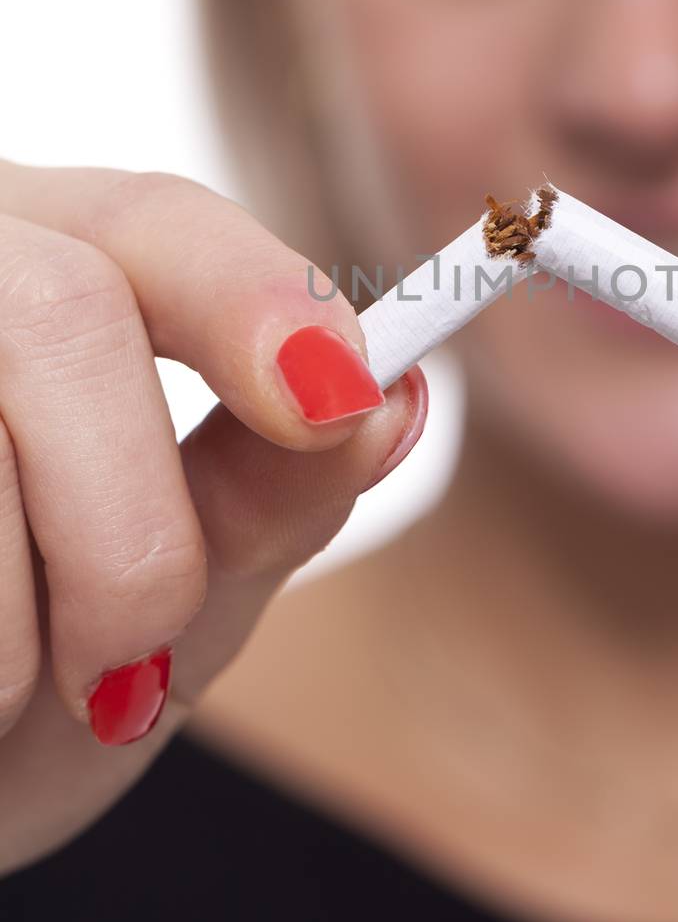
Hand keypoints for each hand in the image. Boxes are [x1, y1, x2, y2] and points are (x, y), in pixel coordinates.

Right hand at [0, 163, 422, 873]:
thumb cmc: (11, 700)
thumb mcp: (161, 603)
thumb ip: (263, 497)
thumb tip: (396, 399)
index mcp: (34, 271)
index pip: (151, 221)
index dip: (254, 295)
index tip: (333, 401)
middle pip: (66, 309)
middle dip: (127, 530)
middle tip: (121, 675)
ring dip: (8, 627)